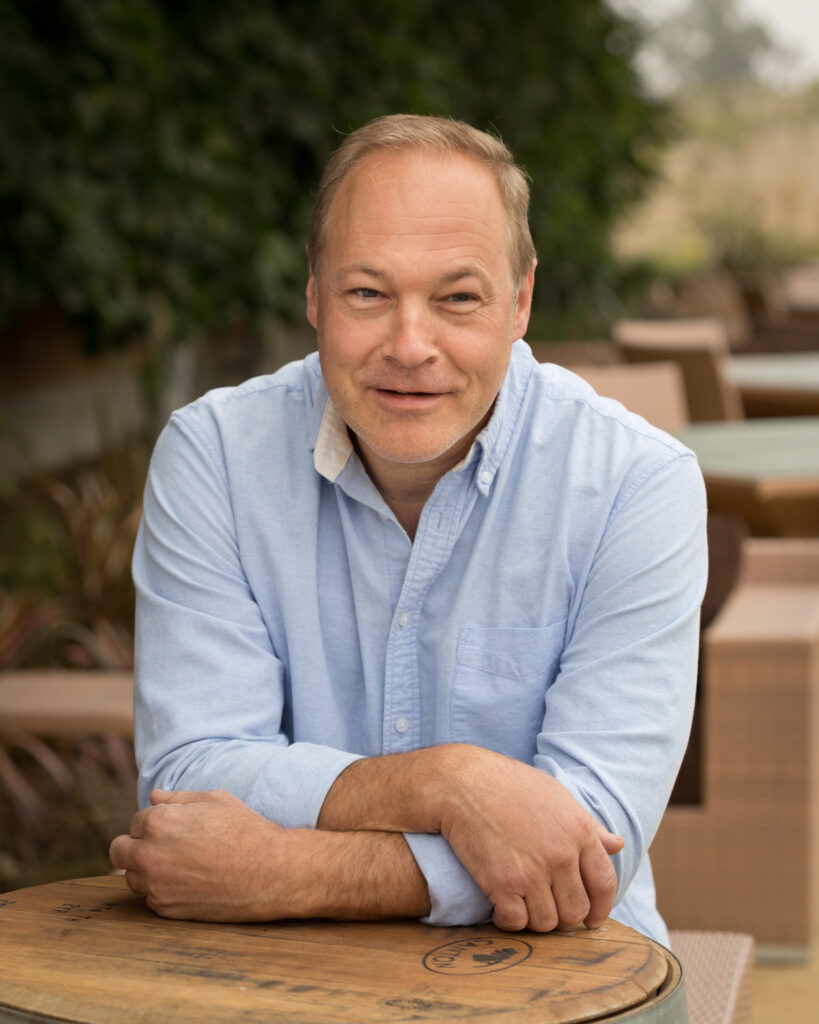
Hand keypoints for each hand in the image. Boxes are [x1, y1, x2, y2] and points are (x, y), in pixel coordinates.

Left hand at [109, 789, 302, 920]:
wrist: (270, 872)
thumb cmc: (245, 830)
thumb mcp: (214, 800)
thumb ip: (177, 798)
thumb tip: (153, 797)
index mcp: (158, 822)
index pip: (136, 821)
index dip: (156, 822)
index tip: (177, 827)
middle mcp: (149, 855)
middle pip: (119, 851)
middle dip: (135, 845)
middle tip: (164, 846)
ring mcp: (155, 886)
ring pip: (131, 877)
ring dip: (146, 869)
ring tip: (180, 864)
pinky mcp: (165, 910)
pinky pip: (150, 898)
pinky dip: (162, 890)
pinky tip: (189, 881)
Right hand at [438, 747, 622, 932]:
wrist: (463, 783)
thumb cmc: (510, 785)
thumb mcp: (557, 797)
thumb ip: (589, 826)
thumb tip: (617, 844)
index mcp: (579, 831)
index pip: (604, 883)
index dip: (601, 908)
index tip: (591, 918)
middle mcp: (561, 854)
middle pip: (576, 910)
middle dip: (563, 916)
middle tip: (547, 907)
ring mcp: (532, 871)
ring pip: (547, 922)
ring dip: (535, 919)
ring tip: (523, 904)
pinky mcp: (502, 883)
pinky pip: (516, 922)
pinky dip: (508, 921)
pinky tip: (501, 907)